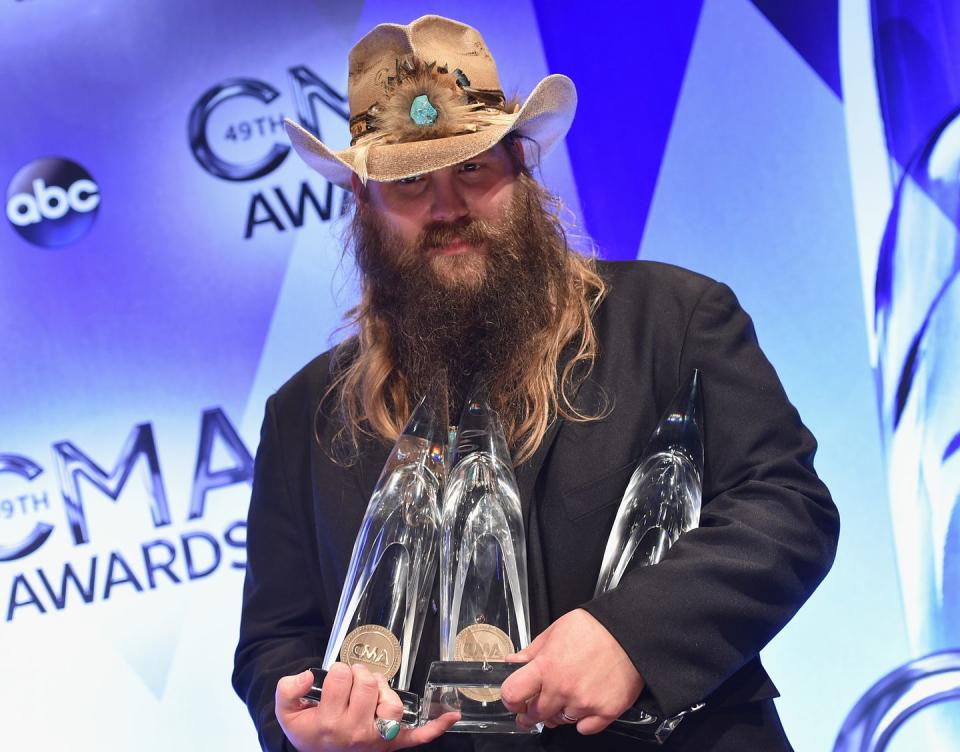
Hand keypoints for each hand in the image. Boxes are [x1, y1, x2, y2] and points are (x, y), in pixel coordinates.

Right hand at [275, 662, 458, 750]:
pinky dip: (436, 727)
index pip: (342, 677)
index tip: (337, 679)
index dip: (339, 670)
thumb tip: (309, 675)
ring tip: (373, 691)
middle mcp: (356, 732)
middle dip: (361, 673)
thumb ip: (288, 689)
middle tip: (354, 681)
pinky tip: (451, 715)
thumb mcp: (287, 713)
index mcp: (330, 722)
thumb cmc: (309, 731)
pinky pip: (417, 737)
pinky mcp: (392, 744)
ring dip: (384, 689)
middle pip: (368, 684)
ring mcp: (377, 740)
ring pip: (392, 703)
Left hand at [500, 608, 644, 734]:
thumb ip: (532, 650)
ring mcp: (584, 703)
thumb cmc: (594, 627)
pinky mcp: (605, 712)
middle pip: (536, 714)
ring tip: (565, 699)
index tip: (514, 701)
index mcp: (546, 666)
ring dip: (558, 714)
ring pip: (560, 722)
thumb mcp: (555, 630)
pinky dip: (583, 721)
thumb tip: (513, 661)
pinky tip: (584, 706)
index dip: (510, 700)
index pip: (513, 694)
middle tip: (534, 708)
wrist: (630, 632)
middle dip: (532, 712)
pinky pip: (585, 728)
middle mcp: (563, 688)